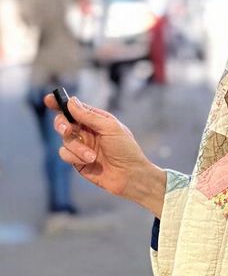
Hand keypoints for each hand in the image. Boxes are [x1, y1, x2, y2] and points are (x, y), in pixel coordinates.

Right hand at [43, 94, 166, 216]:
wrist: (130, 175)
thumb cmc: (126, 150)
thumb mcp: (111, 128)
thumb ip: (89, 116)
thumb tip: (71, 102)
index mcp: (96, 120)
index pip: (74, 108)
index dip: (60, 103)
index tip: (49, 100)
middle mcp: (86, 132)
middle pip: (63, 122)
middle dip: (61, 124)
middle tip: (66, 129)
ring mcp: (81, 146)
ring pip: (65, 139)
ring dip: (77, 147)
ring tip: (92, 156)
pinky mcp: (77, 161)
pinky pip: (65, 154)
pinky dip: (74, 156)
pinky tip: (89, 161)